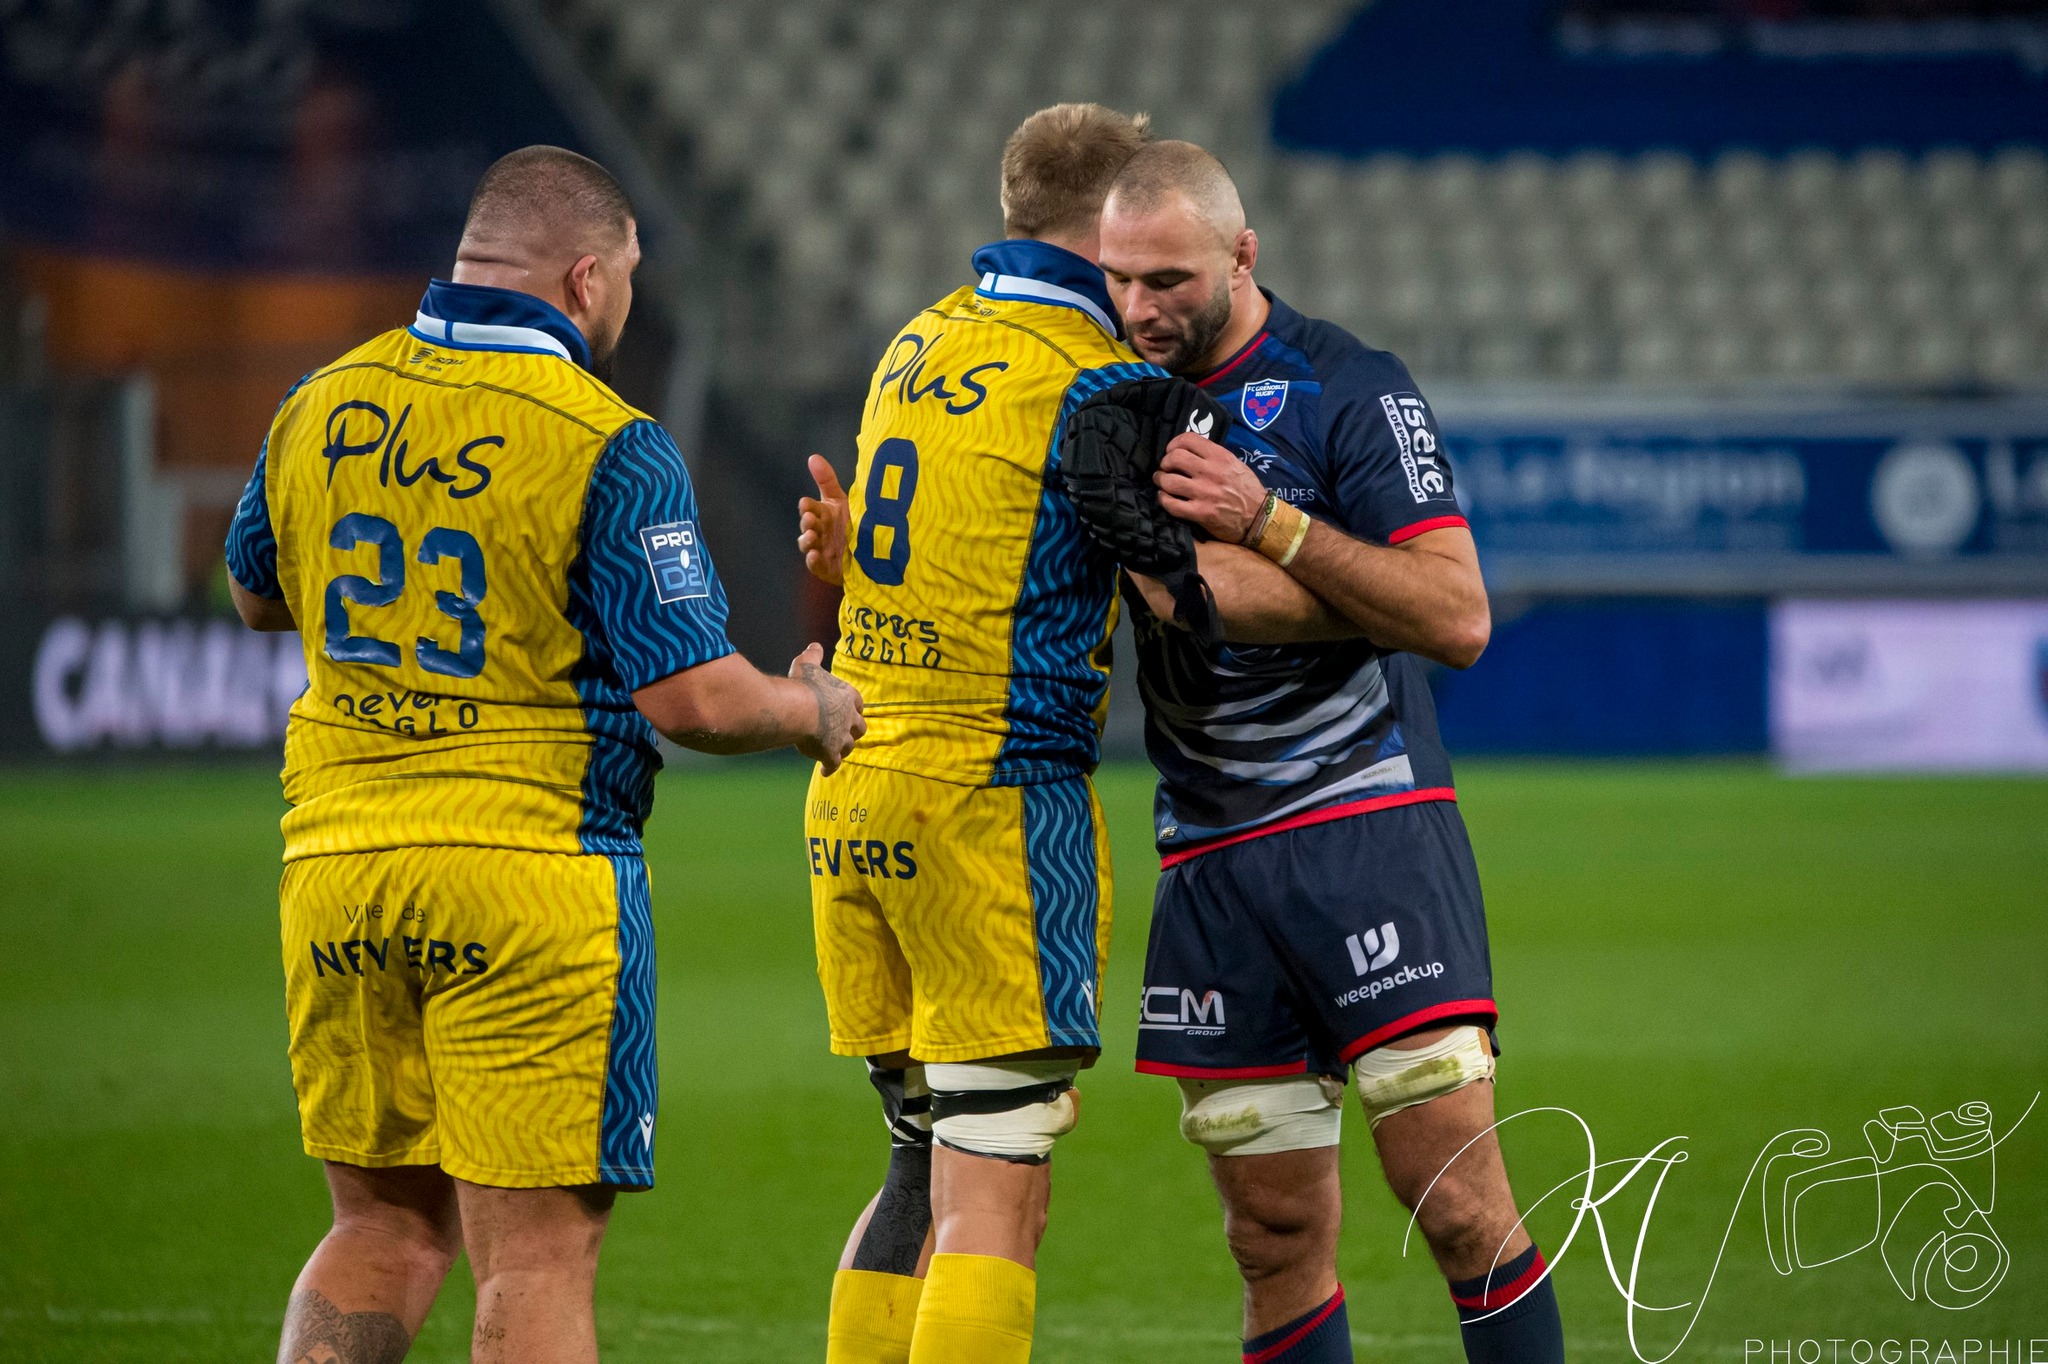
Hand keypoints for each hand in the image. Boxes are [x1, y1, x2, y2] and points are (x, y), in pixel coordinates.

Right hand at [788, 641, 864, 773]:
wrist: (799, 709)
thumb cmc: (803, 685)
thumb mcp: (807, 665)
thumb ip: (813, 656)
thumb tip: (814, 646)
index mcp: (848, 696)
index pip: (859, 703)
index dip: (855, 707)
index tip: (853, 710)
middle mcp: (849, 718)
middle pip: (860, 727)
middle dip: (854, 730)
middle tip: (848, 733)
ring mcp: (841, 738)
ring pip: (849, 747)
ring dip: (844, 749)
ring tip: (837, 752)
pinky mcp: (830, 753)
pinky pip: (833, 764)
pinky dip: (829, 768)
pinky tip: (825, 772)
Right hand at [798, 455, 848, 586]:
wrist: (868, 552)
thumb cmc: (851, 523)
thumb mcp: (840, 501)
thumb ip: (826, 480)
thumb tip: (813, 457)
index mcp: (822, 514)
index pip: (809, 507)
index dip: (807, 507)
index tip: (806, 504)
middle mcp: (819, 531)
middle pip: (807, 526)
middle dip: (806, 522)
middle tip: (810, 519)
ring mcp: (820, 549)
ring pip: (807, 545)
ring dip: (806, 540)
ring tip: (811, 536)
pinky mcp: (825, 567)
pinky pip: (816, 565)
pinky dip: (813, 561)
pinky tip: (815, 556)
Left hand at [1154, 432, 1268, 542]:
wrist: (1259, 517)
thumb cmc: (1246, 489)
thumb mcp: (1234, 464)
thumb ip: (1213, 456)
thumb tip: (1189, 452)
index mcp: (1220, 457)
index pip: (1188, 439)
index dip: (1173, 444)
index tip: (1171, 451)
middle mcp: (1211, 472)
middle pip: (1174, 458)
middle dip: (1165, 463)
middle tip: (1166, 469)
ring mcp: (1205, 493)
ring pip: (1168, 481)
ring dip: (1160, 481)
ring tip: (1163, 483)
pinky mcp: (1200, 513)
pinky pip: (1171, 504)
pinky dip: (1164, 499)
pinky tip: (1166, 498)